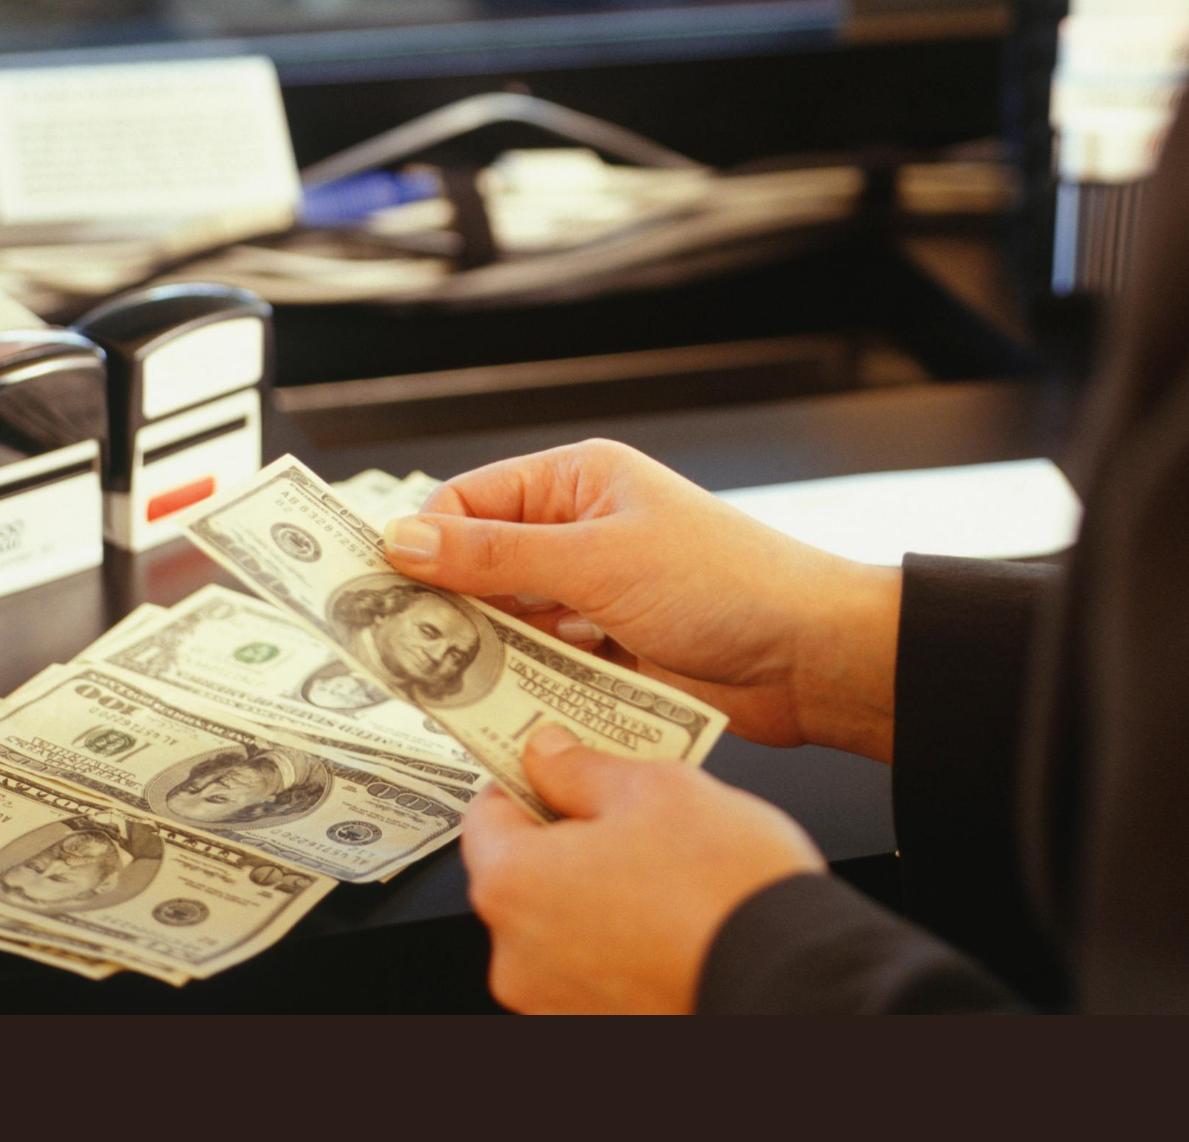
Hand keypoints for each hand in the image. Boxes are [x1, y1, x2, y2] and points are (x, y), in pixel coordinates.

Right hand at [380, 439, 901, 758]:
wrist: (811, 658)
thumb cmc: (729, 583)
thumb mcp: (597, 562)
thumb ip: (495, 558)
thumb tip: (406, 541)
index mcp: (579, 482)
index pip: (469, 503)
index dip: (422, 544)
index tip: (377, 588)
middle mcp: (584, 533)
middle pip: (482, 568)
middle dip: (446, 607)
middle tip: (397, 645)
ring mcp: (599, 597)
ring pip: (511, 625)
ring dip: (486, 654)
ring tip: (447, 683)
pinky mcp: (614, 655)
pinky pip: (547, 669)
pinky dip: (525, 687)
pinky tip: (500, 706)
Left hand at [463, 725, 823, 1013]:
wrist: (795, 982)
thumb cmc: (728, 892)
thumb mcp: (659, 790)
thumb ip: (585, 768)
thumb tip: (548, 752)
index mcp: (515, 885)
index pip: (487, 813)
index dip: (527, 780)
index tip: (559, 766)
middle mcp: (517, 956)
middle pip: (523, 875)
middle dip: (569, 841)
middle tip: (631, 817)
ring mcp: (553, 1004)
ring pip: (560, 926)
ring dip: (597, 896)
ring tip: (666, 876)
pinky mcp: (596, 1028)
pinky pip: (592, 971)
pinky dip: (620, 945)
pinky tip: (672, 925)